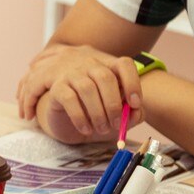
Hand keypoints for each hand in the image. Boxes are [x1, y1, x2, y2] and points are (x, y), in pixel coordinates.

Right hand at [15, 44, 142, 141]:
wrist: (66, 121)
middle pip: (106, 77)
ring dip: (98, 113)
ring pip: (87, 88)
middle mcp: (90, 67)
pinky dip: (80, 117)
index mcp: (109, 69)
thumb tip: (136, 112)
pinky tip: (86, 129)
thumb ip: (132, 114)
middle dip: (113, 104)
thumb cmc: (97, 114)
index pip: (124, 64)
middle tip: (116, 125)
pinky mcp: (57, 88)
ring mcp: (72, 75)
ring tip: (101, 129)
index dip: (132, 83)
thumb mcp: (118, 115)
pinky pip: (69, 99)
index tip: (135, 104)